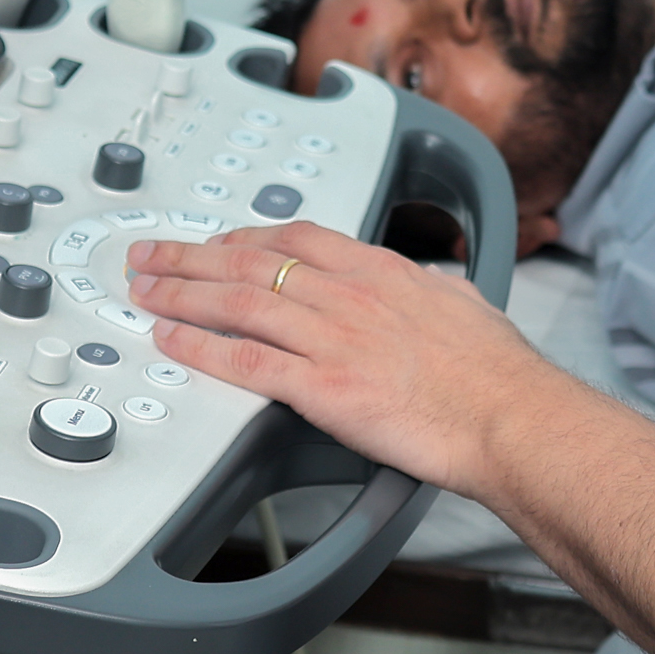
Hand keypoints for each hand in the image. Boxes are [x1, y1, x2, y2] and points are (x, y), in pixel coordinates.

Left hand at [124, 221, 581, 499]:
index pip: (297, 238)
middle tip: (152, 254)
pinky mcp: (322, 387)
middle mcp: (349, 295)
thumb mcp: (467, 303)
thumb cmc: (498, 373)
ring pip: (237, 302)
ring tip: (144, 290)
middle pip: (251, 262)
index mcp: (382, 271)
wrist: (510, 415)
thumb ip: (433, 290)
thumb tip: (431, 285)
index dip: (245, 237)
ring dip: (181, 293)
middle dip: (191, 256)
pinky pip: (246, 360)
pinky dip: (201, 346)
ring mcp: (332, 338)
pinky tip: (172, 339)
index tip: (217, 241)